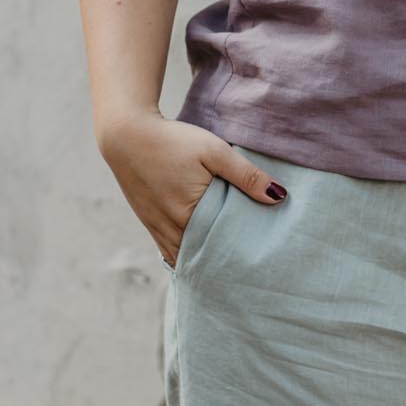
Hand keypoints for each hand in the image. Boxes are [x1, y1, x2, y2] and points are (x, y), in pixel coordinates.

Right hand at [96, 112, 287, 265]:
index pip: (220, 249)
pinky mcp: (149, 222)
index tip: (257, 264)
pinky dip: (185, 255)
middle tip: (247, 271)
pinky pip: (169, 250)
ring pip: (184, 257)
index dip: (238, 259)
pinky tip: (199, 258)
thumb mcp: (214, 151)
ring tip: (226, 269)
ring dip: (202, 262)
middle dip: (222, 265)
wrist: (126, 134)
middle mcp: (170, 228)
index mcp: (188, 215)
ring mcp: (157, 228)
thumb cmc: (172, 141)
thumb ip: (246, 175)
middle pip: (202, 257)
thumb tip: (279, 197)